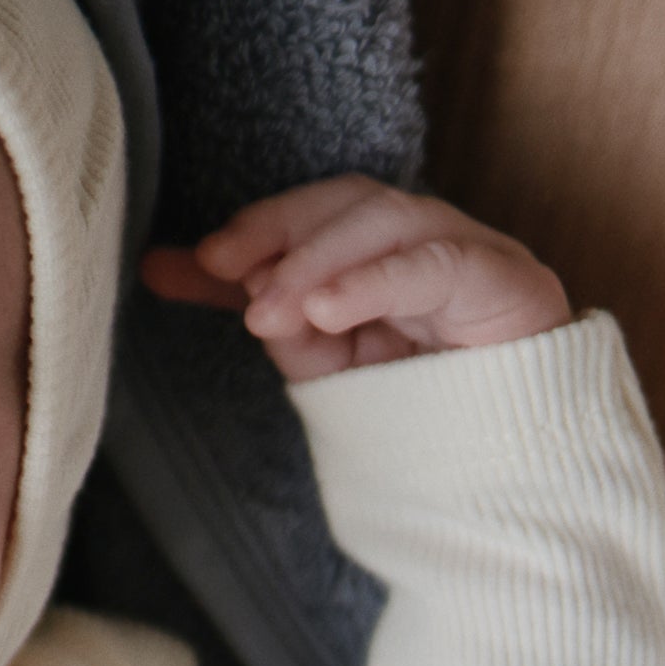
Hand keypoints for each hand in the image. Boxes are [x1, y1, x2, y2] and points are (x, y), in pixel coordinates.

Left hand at [140, 176, 569, 382]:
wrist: (504, 464)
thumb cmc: (413, 404)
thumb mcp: (316, 358)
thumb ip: (255, 310)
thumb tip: (160, 267)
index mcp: (381, 249)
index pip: (313, 213)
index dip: (256, 227)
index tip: (195, 260)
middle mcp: (424, 239)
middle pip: (349, 201)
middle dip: (278, 228)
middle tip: (220, 267)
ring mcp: (469, 253)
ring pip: (389, 222)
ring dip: (317, 261)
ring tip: (267, 308)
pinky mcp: (505, 280)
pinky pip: (436, 264)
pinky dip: (375, 281)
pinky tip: (326, 309)